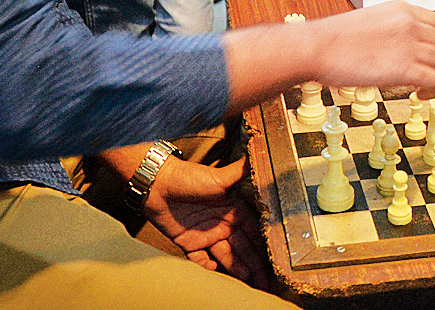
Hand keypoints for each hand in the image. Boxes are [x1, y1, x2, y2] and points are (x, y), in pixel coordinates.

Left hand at [143, 155, 267, 285]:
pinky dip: (207, 267)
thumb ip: (241, 172)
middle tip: (265, 281)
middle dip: (255, 265)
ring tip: (248, 282)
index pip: (254, 232)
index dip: (265, 246)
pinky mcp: (189, 243)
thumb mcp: (219, 177)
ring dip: (237, 269)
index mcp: (235, 210)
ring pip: (226, 257)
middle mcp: (224, 224)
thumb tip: (260, 152)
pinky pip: (200, 260)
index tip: (277, 259)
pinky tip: (215, 270)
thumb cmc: (190, 177)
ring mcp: (207, 235)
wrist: (157, 184)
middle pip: (243, 249)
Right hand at [309, 0, 434, 93]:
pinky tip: (420, 94)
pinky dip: (432, 89)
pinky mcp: (405, 67)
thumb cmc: (334, 39)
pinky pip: (434, 79)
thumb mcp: (371, 21)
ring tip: (430, 86)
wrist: (317, 47)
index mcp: (402, 9)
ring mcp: (409, 44)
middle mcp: (410, 23)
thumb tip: (401, 46)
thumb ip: (392, 29)